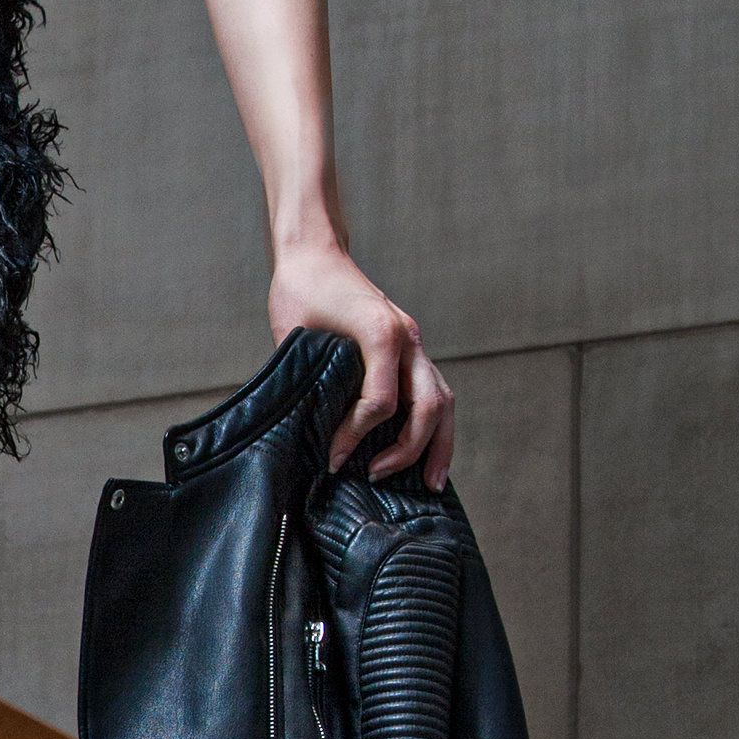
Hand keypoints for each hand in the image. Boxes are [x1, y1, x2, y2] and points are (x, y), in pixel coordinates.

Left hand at [268, 236, 454, 488]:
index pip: (381, 401)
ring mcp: (414, 342)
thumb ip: (311, 381)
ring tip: (431, 484)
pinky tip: (429, 452)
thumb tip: (313, 436)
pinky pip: (435, 391)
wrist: (316, 254)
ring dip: (440, 444)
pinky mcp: (411, 348)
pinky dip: (436, 424)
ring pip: (443, 399)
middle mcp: (407, 337)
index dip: (356, 435)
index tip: (333, 457)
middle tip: (377, 477)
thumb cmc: (300, 290)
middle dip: (408, 450)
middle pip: (428, 405)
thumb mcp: (295, 336)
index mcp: (381, 332)